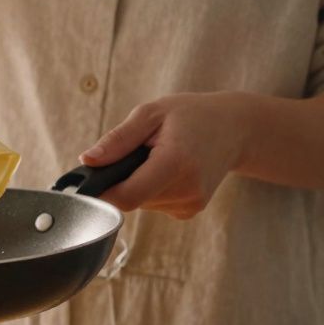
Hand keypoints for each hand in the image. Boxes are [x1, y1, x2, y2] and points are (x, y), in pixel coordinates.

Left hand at [79, 92, 255, 218]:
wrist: (235, 129)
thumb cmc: (191, 115)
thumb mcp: (151, 113)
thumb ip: (118, 139)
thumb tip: (88, 161)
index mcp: (176, 162)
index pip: (127, 196)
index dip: (102, 192)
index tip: (90, 181)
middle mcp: (187, 189)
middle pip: (131, 200)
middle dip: (122, 180)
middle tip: (135, 153)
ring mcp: (191, 203)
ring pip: (141, 204)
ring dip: (138, 184)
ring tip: (156, 158)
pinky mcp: (190, 211)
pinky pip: (154, 205)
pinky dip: (151, 190)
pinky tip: (167, 170)